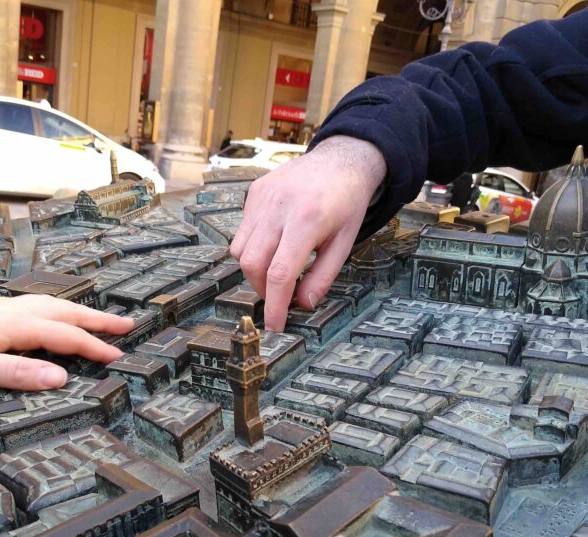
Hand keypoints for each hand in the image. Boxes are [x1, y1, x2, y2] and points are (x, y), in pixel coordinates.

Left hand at [0, 295, 133, 389]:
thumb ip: (18, 373)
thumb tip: (62, 378)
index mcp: (17, 326)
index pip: (66, 336)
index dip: (93, 346)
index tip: (117, 356)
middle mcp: (15, 312)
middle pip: (66, 313)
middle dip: (98, 320)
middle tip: (127, 324)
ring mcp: (4, 308)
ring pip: (53, 306)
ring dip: (80, 312)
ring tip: (100, 318)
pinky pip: (40, 305)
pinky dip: (60, 309)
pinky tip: (56, 314)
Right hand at [230, 136, 385, 330]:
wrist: (342, 158)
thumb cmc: (347, 202)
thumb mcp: (345, 242)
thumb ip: (323, 276)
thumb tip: (302, 304)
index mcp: (307, 220)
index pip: (280, 273)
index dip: (275, 305)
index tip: (275, 325)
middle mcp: (279, 207)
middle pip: (253, 265)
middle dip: (262, 290)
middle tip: (279, 297)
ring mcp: (262, 198)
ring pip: (241, 250)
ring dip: (254, 270)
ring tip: (276, 270)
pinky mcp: (254, 192)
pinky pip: (242, 231)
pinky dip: (252, 247)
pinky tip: (273, 244)